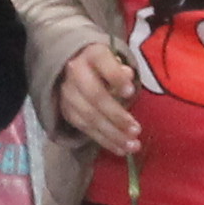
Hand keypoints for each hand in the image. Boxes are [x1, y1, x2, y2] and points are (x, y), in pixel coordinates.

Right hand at [55, 42, 141, 157]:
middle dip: (116, 115)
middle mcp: (76, 73)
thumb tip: (128, 75)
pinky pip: (86, 129)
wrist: (72, 65)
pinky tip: (121, 149)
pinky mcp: (67, 112)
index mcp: (92, 55)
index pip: (103, 64)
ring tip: (132, 146)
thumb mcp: (114, 59)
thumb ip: (122, 69)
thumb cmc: (104, 64)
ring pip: (90, 117)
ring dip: (113, 134)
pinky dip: (105, 141)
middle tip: (136, 130)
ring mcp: (68, 94)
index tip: (130, 92)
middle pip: (95, 96)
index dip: (116, 78)